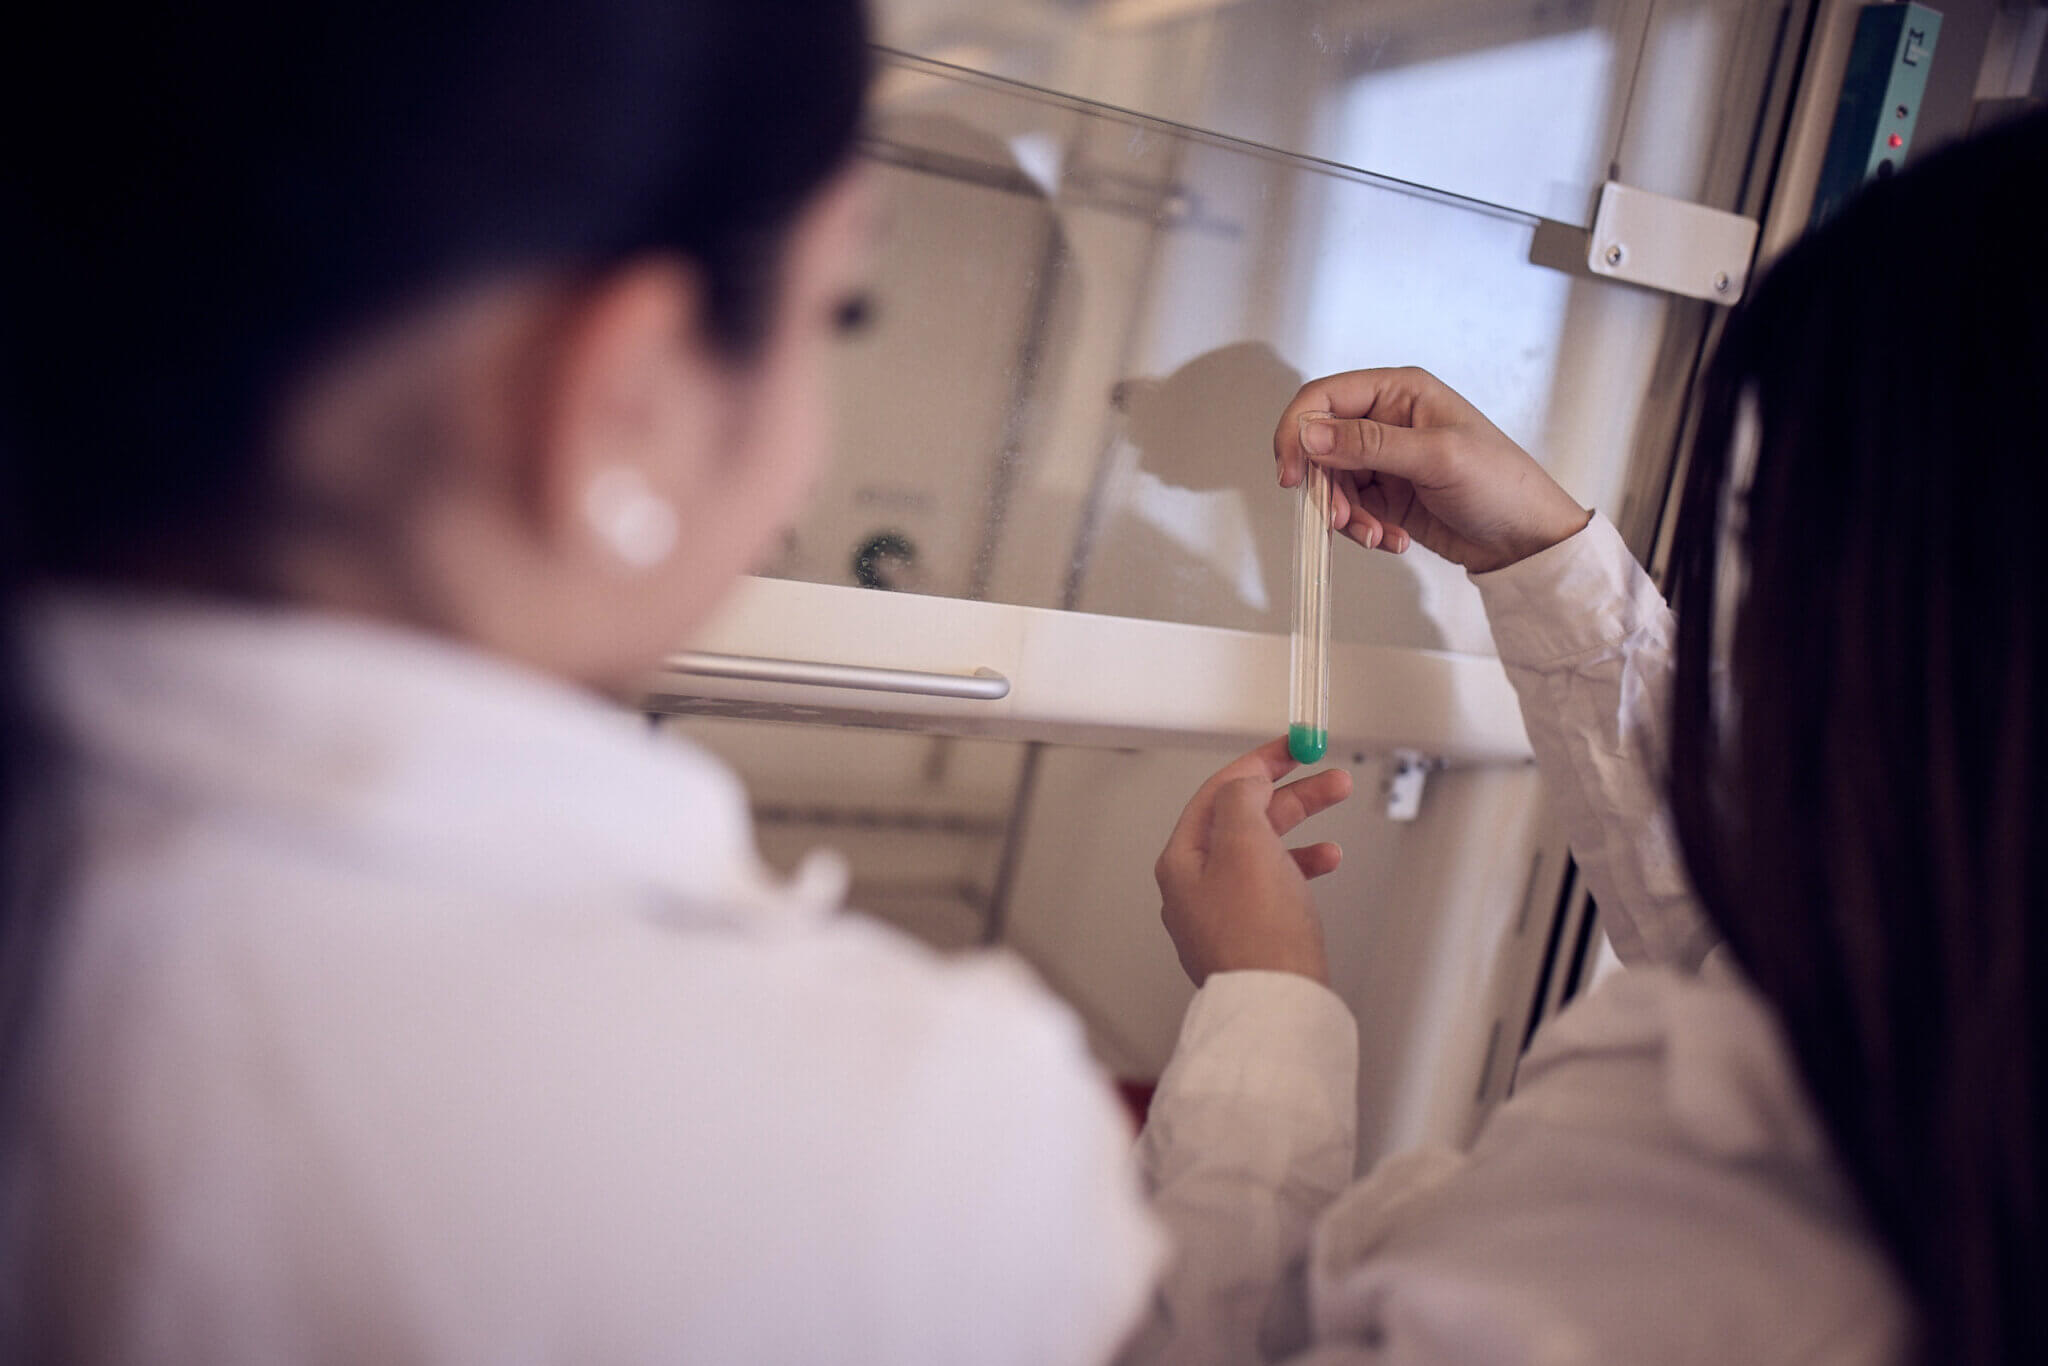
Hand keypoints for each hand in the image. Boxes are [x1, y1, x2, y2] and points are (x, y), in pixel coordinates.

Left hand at [1154, 737, 1352, 987]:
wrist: (1276, 1004)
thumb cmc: (1256, 937)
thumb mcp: (1245, 844)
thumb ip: (1241, 800)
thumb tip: (1245, 782)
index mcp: (1182, 861)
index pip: (1218, 793)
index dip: (1258, 762)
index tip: (1290, 746)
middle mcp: (1196, 886)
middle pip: (1243, 817)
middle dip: (1288, 789)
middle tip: (1324, 773)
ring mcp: (1223, 911)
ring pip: (1264, 846)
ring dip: (1300, 819)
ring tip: (1335, 801)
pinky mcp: (1252, 932)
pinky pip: (1276, 881)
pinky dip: (1302, 861)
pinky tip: (1325, 858)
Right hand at [1271, 366, 1591, 573]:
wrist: (1527, 539)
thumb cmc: (1502, 484)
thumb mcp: (1436, 457)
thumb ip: (1368, 443)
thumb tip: (1310, 433)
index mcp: (1399, 392)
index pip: (1324, 398)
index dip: (1298, 432)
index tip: (1290, 473)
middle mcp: (1386, 420)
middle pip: (1319, 447)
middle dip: (1324, 488)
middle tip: (1338, 518)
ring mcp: (1385, 460)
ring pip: (1331, 485)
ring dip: (1345, 516)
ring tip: (1377, 535)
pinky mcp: (1386, 496)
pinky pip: (1350, 511)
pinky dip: (1362, 530)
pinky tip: (1392, 540)